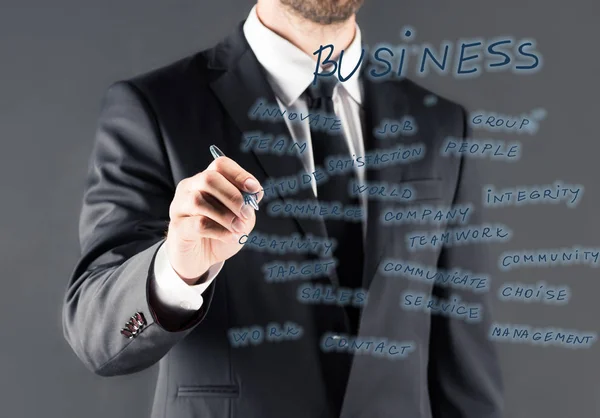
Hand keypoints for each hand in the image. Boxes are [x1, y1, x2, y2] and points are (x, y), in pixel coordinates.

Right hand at [164, 157, 262, 283]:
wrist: (201, 259)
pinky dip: (219, 231)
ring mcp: (179, 206)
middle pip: (209, 178)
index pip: (220, 165)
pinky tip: (230, 237)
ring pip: (199, 200)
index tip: (254, 189)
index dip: (239, 174)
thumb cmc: (221, 233)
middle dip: (233, 196)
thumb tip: (255, 192)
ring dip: (225, 215)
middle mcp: (189, 188)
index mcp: (206, 180)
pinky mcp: (177, 227)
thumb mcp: (241, 217)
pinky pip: (197, 224)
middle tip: (246, 214)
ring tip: (239, 228)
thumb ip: (247, 203)